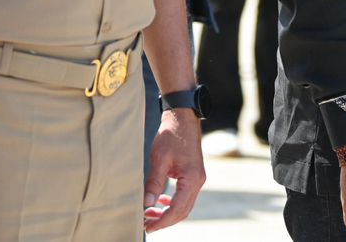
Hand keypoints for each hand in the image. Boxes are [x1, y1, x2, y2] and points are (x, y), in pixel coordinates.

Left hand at [144, 108, 205, 230]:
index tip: (147, 227)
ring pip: (185, 206)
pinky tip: (161, 201)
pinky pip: (185, 197)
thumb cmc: (172, 135)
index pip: (177, 209)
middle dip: (165, 221)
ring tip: (150, 215)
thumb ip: (154, 183)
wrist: (183, 118)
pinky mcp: (194, 176)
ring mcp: (198, 179)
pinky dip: (173, 203)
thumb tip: (147, 204)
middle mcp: (198, 181)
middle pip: (183, 211)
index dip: (162, 221)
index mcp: (192, 178)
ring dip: (168, 213)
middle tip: (147, 225)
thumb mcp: (159, 159)